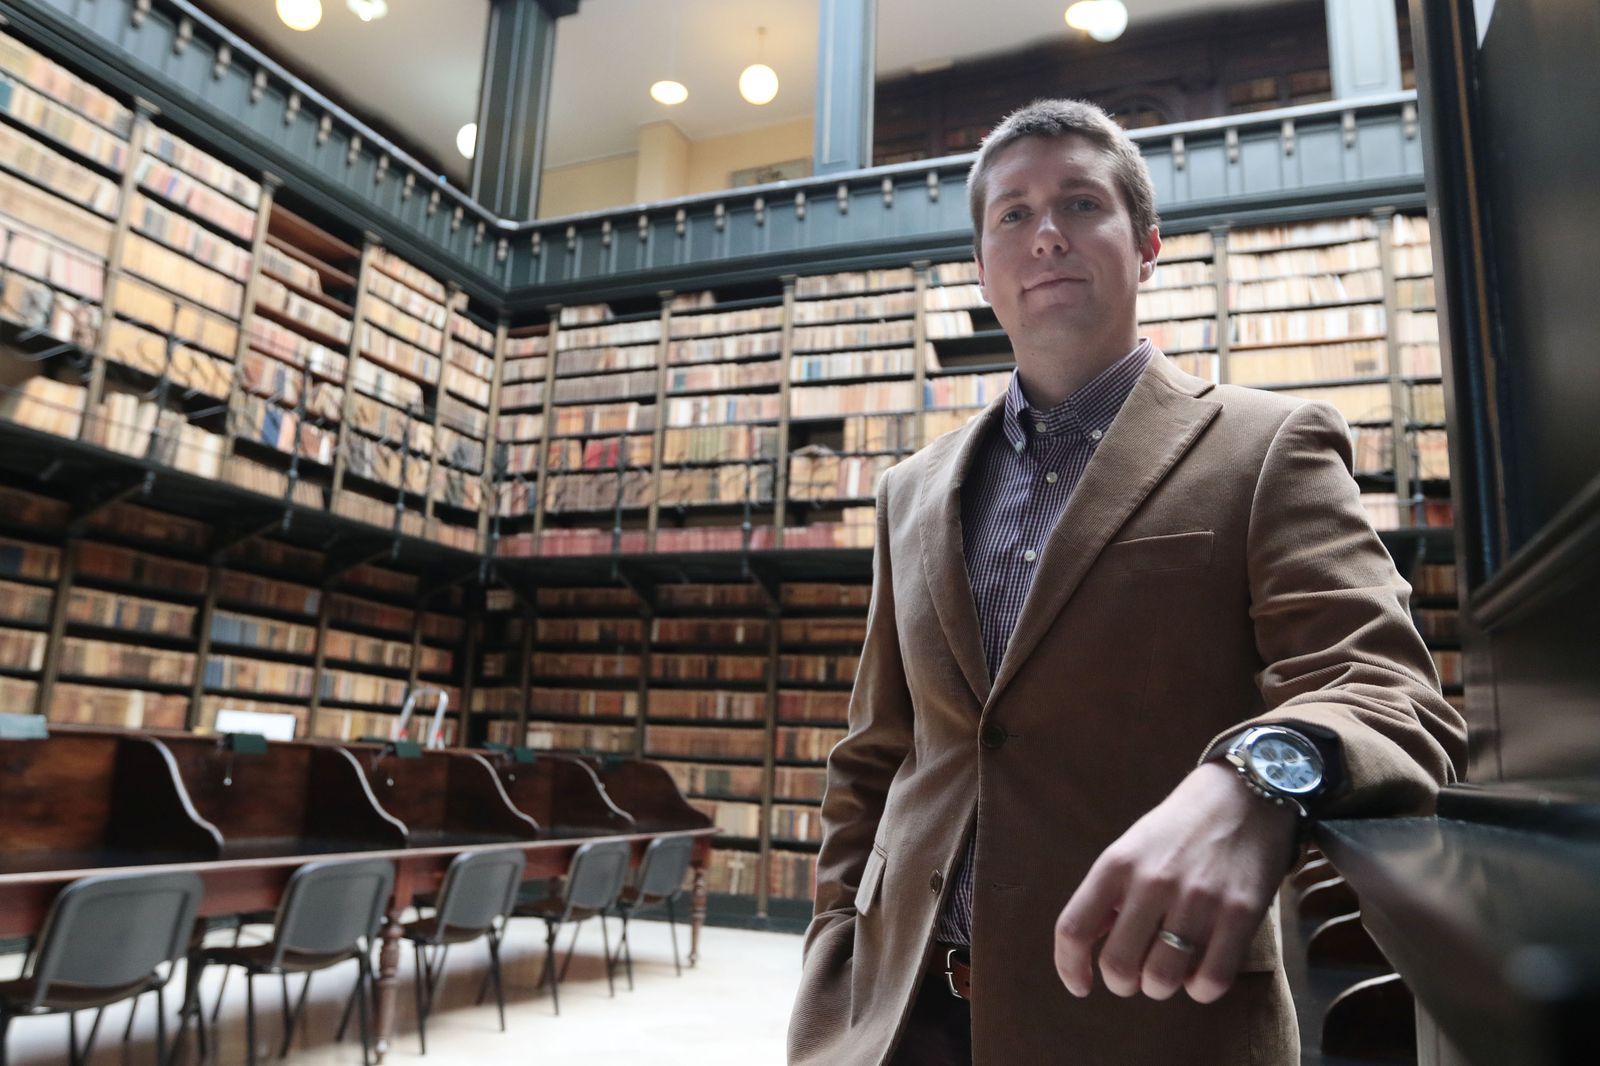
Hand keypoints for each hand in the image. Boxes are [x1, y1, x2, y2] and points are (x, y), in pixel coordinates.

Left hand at [1053, 761, 1298, 1003]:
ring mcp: (1198, 900)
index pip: (1074, 928)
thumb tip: (1091, 946)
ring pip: (1163, 979)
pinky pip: (1211, 980)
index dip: (1069, 967)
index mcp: (1117, 864)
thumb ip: (1111, 894)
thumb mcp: (1131, 848)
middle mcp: (1153, 882)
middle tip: (1135, 976)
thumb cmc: (1179, 828)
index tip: (1080, 986)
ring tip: (1169, 969)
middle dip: (1123, 983)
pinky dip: (1200, 990)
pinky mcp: (1241, 914)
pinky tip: (1199, 975)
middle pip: (1119, 966)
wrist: (1244, 796)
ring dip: (1161, 987)